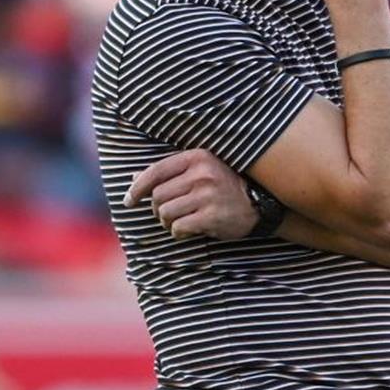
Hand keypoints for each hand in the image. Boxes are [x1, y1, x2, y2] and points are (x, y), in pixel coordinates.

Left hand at [124, 149, 257, 239]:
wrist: (259, 204)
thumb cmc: (223, 186)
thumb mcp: (199, 170)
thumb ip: (168, 172)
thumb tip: (132, 178)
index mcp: (197, 157)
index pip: (156, 171)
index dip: (137, 187)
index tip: (129, 200)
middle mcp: (201, 174)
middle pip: (158, 195)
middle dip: (158, 208)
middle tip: (168, 213)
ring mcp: (207, 195)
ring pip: (165, 213)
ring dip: (167, 222)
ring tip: (180, 221)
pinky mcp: (211, 216)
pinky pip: (178, 227)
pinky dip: (178, 232)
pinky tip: (189, 229)